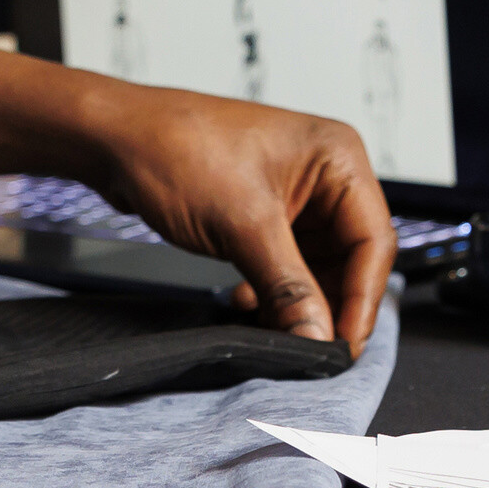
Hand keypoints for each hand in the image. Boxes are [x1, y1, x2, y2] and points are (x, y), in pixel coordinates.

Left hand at [0, 47, 394, 351]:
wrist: (115, 138)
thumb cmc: (175, 147)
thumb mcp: (242, 224)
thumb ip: (288, 286)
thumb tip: (318, 337)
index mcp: (337, 156)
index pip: (373, 240)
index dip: (362, 299)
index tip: (344, 345)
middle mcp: (324, 174)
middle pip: (351, 258)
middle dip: (329, 304)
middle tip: (313, 349)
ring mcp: (294, 195)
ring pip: (318, 268)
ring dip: (299, 303)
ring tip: (276, 330)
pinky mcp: (264, 215)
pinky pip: (287, 266)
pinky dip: (275, 292)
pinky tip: (249, 305)